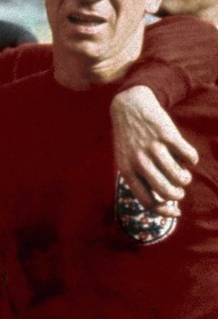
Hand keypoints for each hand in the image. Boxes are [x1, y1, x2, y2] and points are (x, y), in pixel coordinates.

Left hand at [111, 85, 197, 211]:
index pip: (147, 201)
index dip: (165, 212)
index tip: (176, 212)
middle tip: (179, 190)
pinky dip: (191, 159)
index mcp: (126, 169)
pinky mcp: (167, 134)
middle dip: (177, 195)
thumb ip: (141, 180)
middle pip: (166, 192)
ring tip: (182, 173)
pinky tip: (186, 156)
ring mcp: (153, 147)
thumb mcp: (126, 160)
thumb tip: (166, 203)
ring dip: (185, 178)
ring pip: (179, 177)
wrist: (128, 106)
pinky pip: (189, 157)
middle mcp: (138, 160)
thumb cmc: (130, 139)